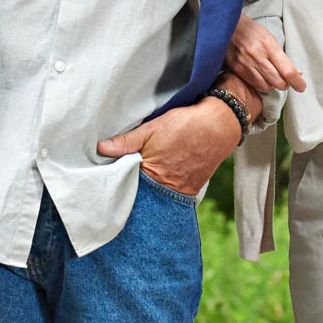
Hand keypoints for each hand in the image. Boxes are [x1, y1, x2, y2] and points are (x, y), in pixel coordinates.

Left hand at [97, 100, 240, 196]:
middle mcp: (165, 190)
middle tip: (119, 182)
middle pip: (140, 195)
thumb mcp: (152, 129)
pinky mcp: (190, 192)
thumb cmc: (186, 125)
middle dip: (131, 189)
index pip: (126, 188)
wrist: (221, 125)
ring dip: (147, 191)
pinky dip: (162, 191)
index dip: (117, 183)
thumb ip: (126, 141)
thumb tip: (101, 148)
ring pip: (155, 197)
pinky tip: (156, 183)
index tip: (107, 180)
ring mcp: (179, 192)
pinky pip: (170, 196)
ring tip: (139, 181)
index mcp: (151, 175)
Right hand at [226, 15, 306, 93]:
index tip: (301, 87)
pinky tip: (263, 79)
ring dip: (272, 85)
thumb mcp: (270, 39)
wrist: (229, 29)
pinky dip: (262, 85)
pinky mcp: (238, 71)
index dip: (296, 81)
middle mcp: (258, 57)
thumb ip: (281, 56)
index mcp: (269, 46)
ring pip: (266, 86)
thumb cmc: (253, 32)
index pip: (287, 70)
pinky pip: (254, 84)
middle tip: (286, 82)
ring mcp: (246, 65)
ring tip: (273, 79)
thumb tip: (296, 72)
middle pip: (277, 81)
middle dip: (285, 85)